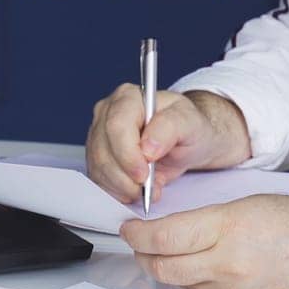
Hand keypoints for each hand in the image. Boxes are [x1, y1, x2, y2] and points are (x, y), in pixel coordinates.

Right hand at [84, 87, 249, 203]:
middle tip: (149, 187)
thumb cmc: (189, 127)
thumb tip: (147, 147)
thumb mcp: (190, 123)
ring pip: (99, 167)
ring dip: (122, 186)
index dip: (128, 154)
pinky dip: (117, 190)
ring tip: (147, 190)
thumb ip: (169, 128)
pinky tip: (135, 190)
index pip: (116, 126)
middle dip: (125, 176)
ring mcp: (99, 135)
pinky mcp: (98, 156)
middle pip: (103, 150)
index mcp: (128, 97)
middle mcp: (108, 113)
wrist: (187, 141)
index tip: (144, 174)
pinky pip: (98, 179)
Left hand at [120, 195, 288, 288]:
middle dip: (143, 256)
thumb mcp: (256, 204)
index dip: (137, 234)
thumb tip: (175, 229)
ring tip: (176, 253)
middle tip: (139, 243)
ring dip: (172, 270)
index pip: (164, 238)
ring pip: (183, 286)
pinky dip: (199, 285)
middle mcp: (229, 267)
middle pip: (163, 269)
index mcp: (231, 230)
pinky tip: (209, 270)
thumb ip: (212, 218)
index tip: (129, 227)